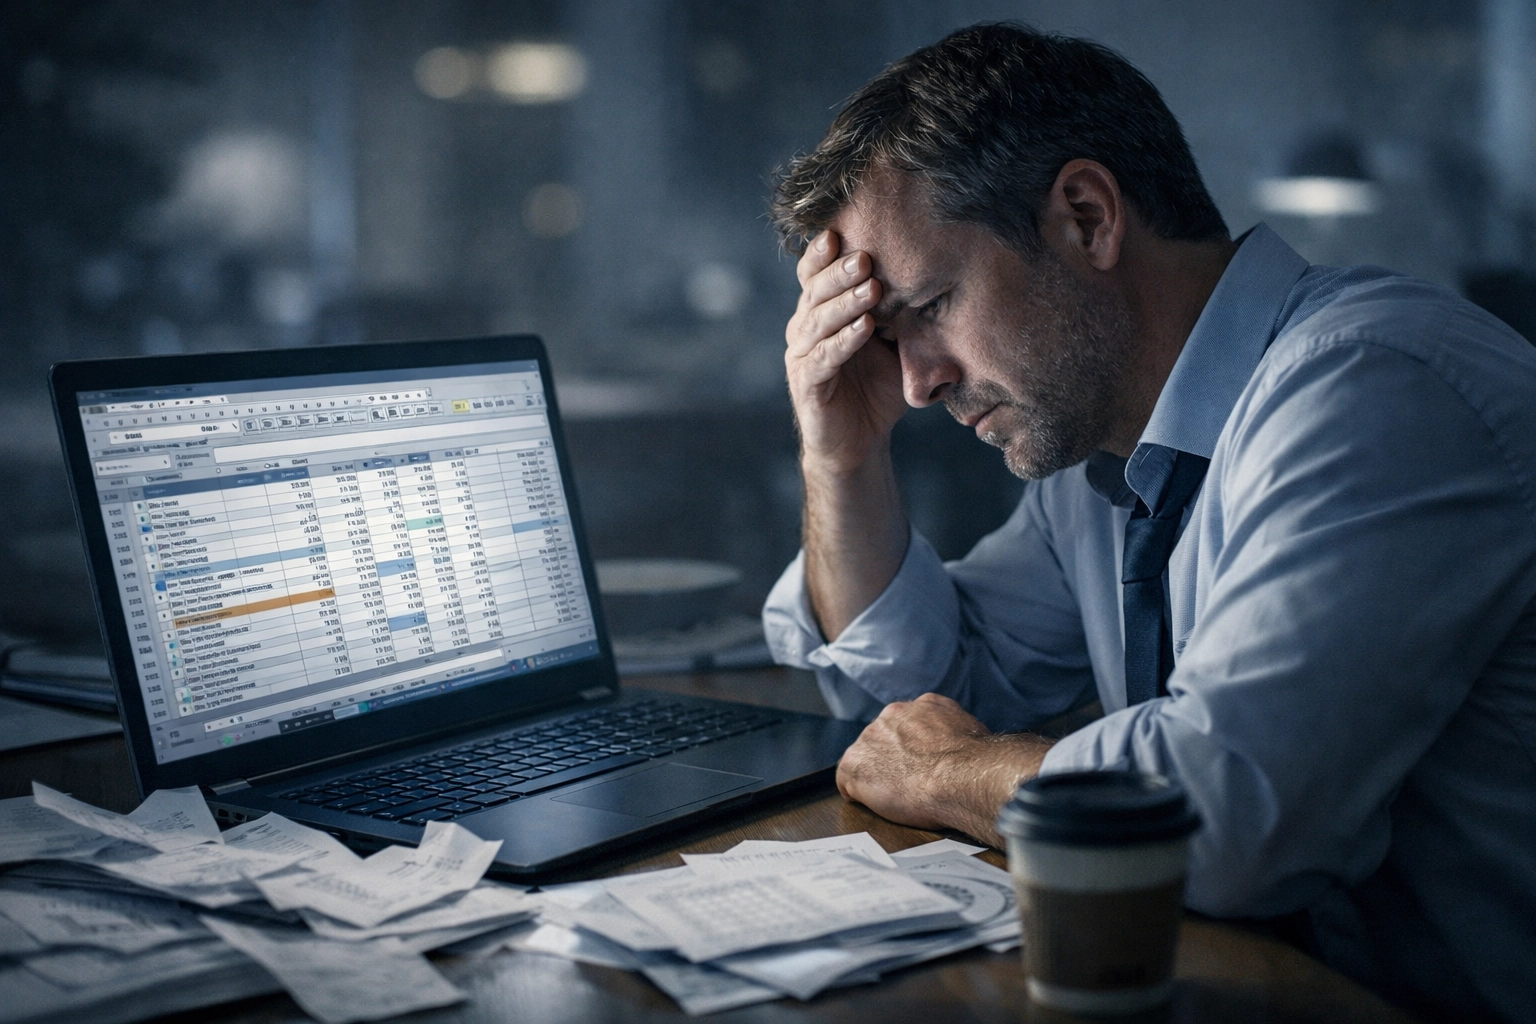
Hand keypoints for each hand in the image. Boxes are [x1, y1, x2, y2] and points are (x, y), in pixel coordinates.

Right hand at [785, 231, 907, 475]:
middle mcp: (804, 328)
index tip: (841, 229)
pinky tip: (864, 327)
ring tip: (872, 289)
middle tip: (865, 257)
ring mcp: (801, 356)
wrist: (860, 442)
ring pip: (819, 321)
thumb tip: (935, 273)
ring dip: (846, 303)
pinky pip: (824, 358)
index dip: (822, 253)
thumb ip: (901, 313)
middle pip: (815, 292)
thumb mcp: (894, 343)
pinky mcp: (807, 385)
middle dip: (840, 273)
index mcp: (821, 312)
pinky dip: (844, 341)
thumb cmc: (878, 388)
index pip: (814, 274)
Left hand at [835, 693, 1052, 846]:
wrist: (964, 777)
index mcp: (924, 706)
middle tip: (912, 785)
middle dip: (894, 761)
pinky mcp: (855, 763)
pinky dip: (859, 795)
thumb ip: (957, 735)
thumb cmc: (977, 765)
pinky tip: (879, 804)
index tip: (925, 767)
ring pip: (866, 759)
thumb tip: (966, 750)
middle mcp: (894, 714)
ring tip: (899, 798)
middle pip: (885, 739)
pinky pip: (848, 781)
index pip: (910, 726)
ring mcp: (871, 737)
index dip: (915, 750)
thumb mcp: (974, 734)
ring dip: (877, 777)